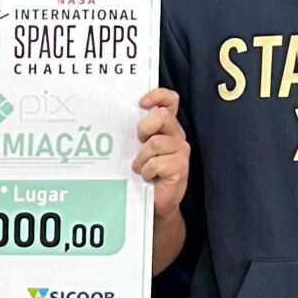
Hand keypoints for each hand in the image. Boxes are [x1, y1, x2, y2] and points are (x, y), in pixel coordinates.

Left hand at [134, 90, 189, 222]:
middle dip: (144, 128)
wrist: (156, 201)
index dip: (157, 95)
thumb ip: (137, 132)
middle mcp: (176, 135)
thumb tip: (117, 117)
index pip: (170, 100)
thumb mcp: (138, 148)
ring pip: (155, 143)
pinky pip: (156, 163)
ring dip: (141, 158)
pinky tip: (147, 177)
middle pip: (162, 116)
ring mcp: (181, 151)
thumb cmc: (146, 172)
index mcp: (167, 126)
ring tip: (140, 167)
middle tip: (139, 143)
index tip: (141, 102)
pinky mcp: (180, 168)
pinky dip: (146, 171)